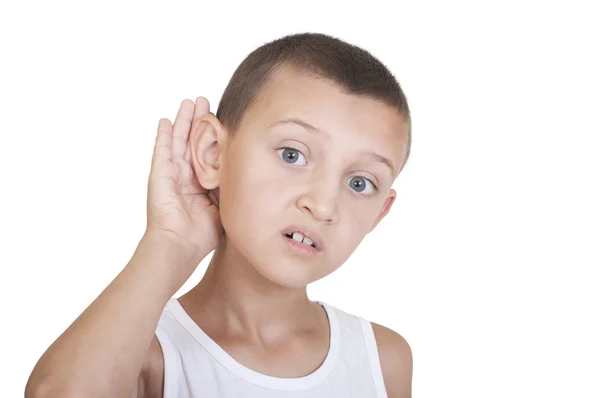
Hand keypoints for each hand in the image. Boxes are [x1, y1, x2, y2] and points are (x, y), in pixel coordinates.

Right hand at [145, 97, 222, 262]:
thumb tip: (244, 172)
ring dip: (183, 121)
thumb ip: (228, 187)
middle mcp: (184, 177)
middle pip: (191, 141)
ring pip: (178, 140)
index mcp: (199, 185)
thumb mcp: (223, 205)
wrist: (180, 244)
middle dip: (198, 121)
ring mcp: (170, 175)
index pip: (207, 154)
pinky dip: (164, 135)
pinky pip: (162, 151)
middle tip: (205, 101)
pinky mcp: (159, 175)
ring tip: (189, 102)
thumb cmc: (202, 233)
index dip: (212, 137)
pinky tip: (166, 121)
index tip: (222, 120)